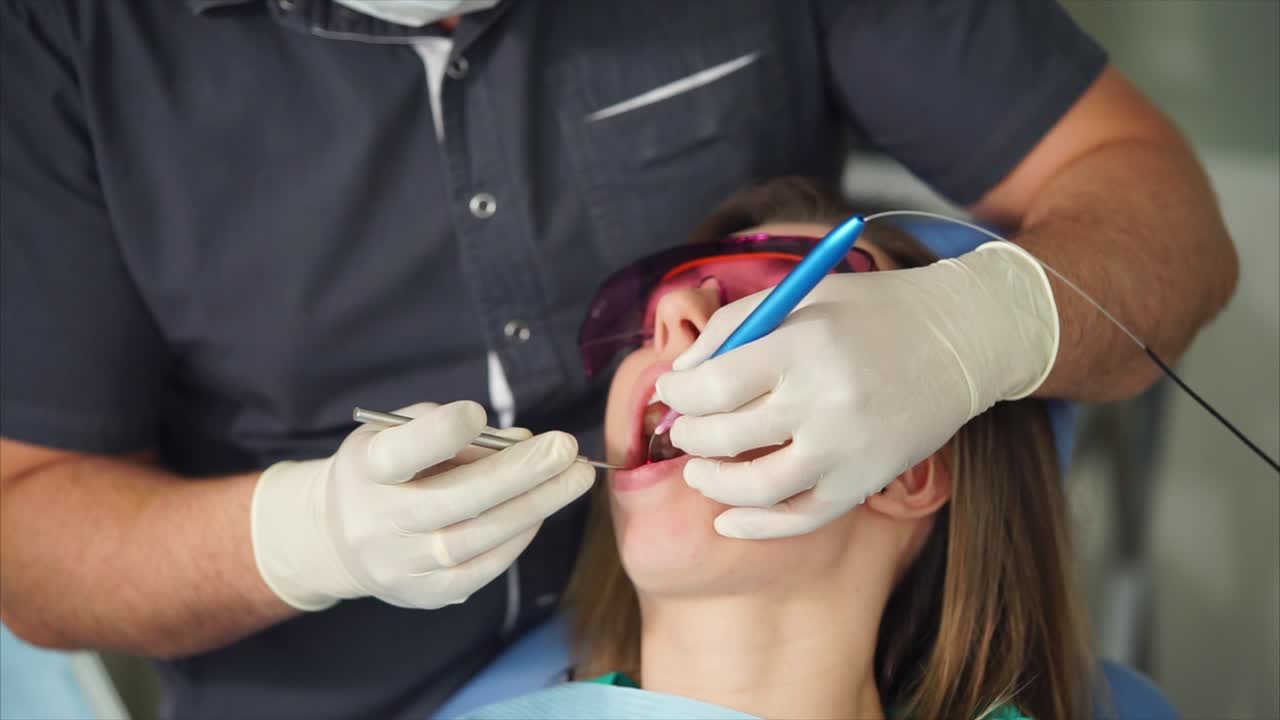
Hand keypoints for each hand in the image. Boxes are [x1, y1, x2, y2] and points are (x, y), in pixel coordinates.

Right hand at [251, 401, 594, 609]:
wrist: (337, 537)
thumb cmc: (382, 469)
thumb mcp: (396, 433)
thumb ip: (450, 430)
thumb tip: (522, 440)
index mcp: (367, 469)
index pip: (402, 453)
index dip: (441, 433)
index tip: (479, 412)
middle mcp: (379, 522)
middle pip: (455, 500)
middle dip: (519, 472)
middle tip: (566, 448)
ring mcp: (402, 564)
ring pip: (477, 538)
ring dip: (535, 506)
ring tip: (575, 478)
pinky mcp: (426, 594)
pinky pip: (483, 568)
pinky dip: (519, 537)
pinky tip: (542, 511)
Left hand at [656, 242, 1057, 538]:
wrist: (961, 339)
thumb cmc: (870, 311)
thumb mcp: (800, 297)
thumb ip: (732, 328)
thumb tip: (680, 375)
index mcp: (803, 346)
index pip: (713, 386)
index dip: (679, 393)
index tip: (671, 390)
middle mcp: (825, 401)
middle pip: (726, 437)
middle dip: (689, 435)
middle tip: (682, 428)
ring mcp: (848, 448)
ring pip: (755, 489)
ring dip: (712, 484)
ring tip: (698, 470)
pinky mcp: (866, 480)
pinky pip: (800, 518)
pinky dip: (757, 527)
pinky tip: (728, 521)